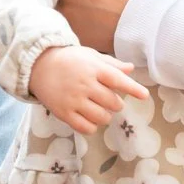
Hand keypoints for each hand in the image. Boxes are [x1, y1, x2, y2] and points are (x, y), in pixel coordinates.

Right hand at [29, 45, 149, 134]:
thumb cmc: (69, 60)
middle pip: (112, 103)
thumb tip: (131, 69)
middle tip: (107, 99)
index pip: (117, 80)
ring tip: (99, 109)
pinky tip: (89, 119)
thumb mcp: (90, 56)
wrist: (39, 66)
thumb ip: (111, 64)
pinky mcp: (64, 113)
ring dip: (105, 116)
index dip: (133, 88)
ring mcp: (73, 100)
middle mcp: (84, 85)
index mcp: (93, 69)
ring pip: (101, 117)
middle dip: (115, 103)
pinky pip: (85, 127)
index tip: (144, 95)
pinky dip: (92, 126)